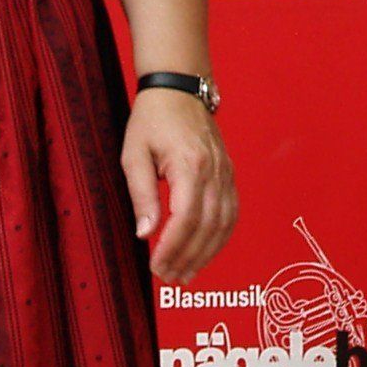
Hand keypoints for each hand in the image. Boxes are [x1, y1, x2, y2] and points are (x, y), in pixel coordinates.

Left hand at [122, 86, 236, 283]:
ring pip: (224, 223)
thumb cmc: (152, 119)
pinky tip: (205, 251)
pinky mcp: (228, 173)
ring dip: (207, 253)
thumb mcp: (134, 154)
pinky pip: (231, 211)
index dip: (172, 247)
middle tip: (168, 277)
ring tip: (186, 273)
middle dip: (188, 257)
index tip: (156, 265)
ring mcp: (226, 172)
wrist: (179, 89)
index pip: (186, 218)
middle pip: (208, 226)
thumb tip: (145, 233)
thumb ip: (141, 195)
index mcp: (190, 164)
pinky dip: (220, 237)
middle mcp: (214, 170)